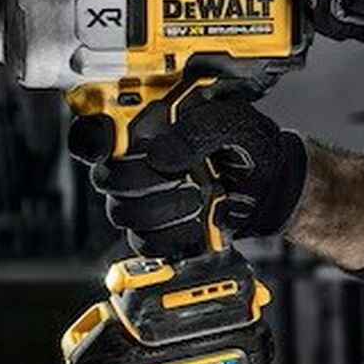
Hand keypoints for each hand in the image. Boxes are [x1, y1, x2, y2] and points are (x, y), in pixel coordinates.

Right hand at [71, 96, 308, 258]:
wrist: (272, 184)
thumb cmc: (249, 145)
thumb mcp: (231, 120)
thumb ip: (196, 129)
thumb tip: (160, 155)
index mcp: (144, 128)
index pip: (93, 132)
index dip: (91, 138)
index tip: (109, 140)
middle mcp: (135, 163)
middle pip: (105, 177)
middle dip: (139, 179)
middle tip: (178, 174)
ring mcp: (143, 198)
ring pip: (121, 212)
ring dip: (160, 209)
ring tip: (196, 198)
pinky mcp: (157, 230)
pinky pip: (143, 242)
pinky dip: (170, 237)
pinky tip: (195, 223)